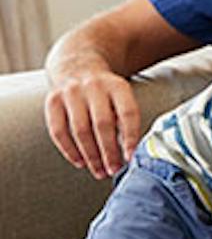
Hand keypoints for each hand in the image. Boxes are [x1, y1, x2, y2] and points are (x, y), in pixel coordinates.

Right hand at [45, 60, 142, 178]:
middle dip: (109, 151)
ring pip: (80, 130)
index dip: (130, 137)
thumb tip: (131, 153)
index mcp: (117, 86)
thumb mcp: (122, 96)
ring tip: (99, 171)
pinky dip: (69, 150)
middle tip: (114, 170)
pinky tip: (80, 162)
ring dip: (90, 155)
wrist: (77, 66)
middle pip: (102, 124)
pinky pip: (58, 131)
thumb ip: (126, 118)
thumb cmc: (106, 91)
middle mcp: (94, 87)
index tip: (131, 158)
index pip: (127, 113)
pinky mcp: (52, 101)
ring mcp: (71, 93)